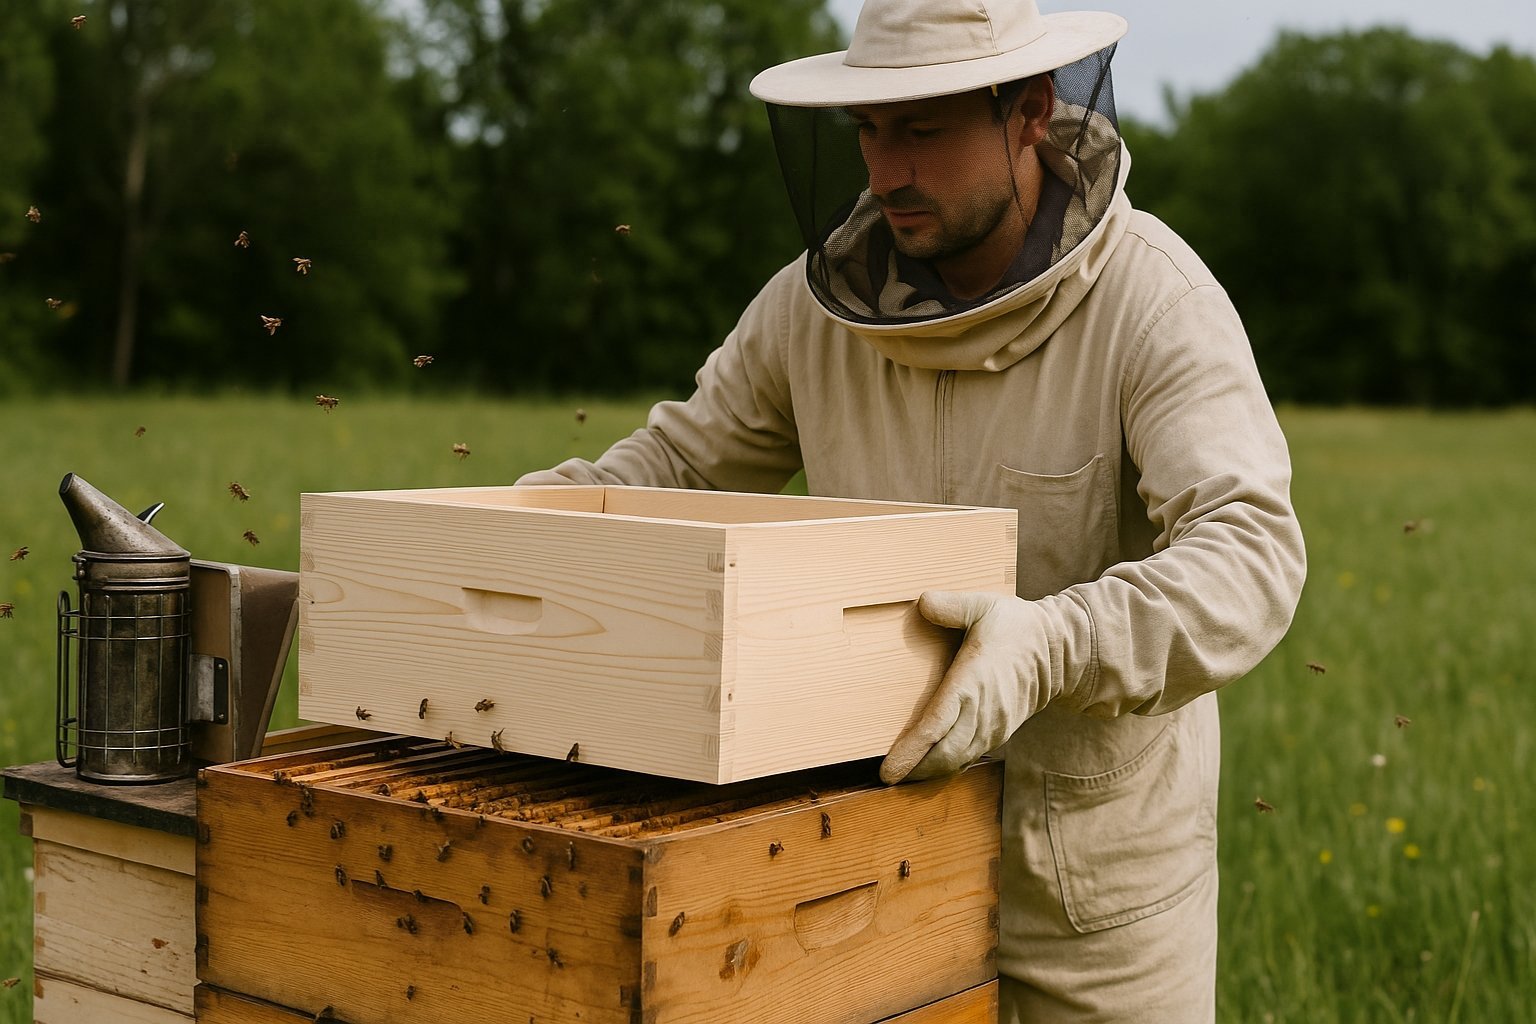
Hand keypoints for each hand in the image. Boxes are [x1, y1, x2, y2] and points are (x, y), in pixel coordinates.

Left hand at [879, 590, 1056, 783]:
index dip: (909, 752)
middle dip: (914, 770)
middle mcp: (982, 712)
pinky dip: (949, 765)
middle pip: (943, 755)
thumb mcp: (984, 605)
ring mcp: (993, 726)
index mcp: (971, 683)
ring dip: (930, 772)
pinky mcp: (1000, 731)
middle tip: (887, 777)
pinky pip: (970, 755)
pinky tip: (933, 766)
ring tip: (904, 776)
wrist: (1061, 650)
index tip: (887, 769)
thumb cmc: (1018, 626)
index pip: (934, 727)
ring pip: (957, 760)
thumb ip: (952, 605)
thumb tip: (922, 602)